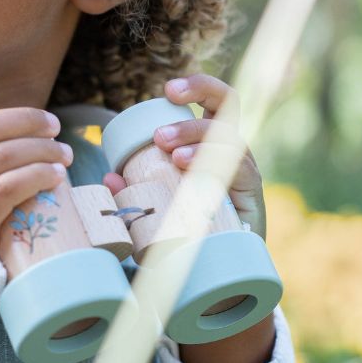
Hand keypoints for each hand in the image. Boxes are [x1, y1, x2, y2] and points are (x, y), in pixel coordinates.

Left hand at [102, 74, 265, 240]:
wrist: (215, 274)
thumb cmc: (183, 233)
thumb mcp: (154, 207)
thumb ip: (133, 193)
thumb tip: (109, 176)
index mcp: (209, 144)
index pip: (212, 103)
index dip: (197, 87)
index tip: (168, 90)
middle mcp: (230, 151)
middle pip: (228, 105)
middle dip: (200, 94)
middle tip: (161, 128)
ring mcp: (243, 171)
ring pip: (229, 136)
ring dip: (197, 137)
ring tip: (170, 154)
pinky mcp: (252, 195)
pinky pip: (240, 169)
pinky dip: (213, 162)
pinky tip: (188, 166)